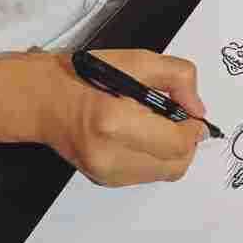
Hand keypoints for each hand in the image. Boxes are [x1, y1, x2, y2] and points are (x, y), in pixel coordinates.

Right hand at [36, 48, 208, 186]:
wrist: (44, 99)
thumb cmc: (86, 75)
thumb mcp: (136, 60)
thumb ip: (176, 77)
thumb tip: (198, 110)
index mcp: (115, 122)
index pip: (176, 144)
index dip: (192, 128)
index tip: (190, 113)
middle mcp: (110, 157)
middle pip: (176, 166)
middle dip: (185, 142)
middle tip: (176, 117)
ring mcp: (106, 174)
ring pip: (163, 173)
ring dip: (170, 151)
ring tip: (154, 123)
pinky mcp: (104, 181)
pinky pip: (146, 175)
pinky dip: (153, 157)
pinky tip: (138, 134)